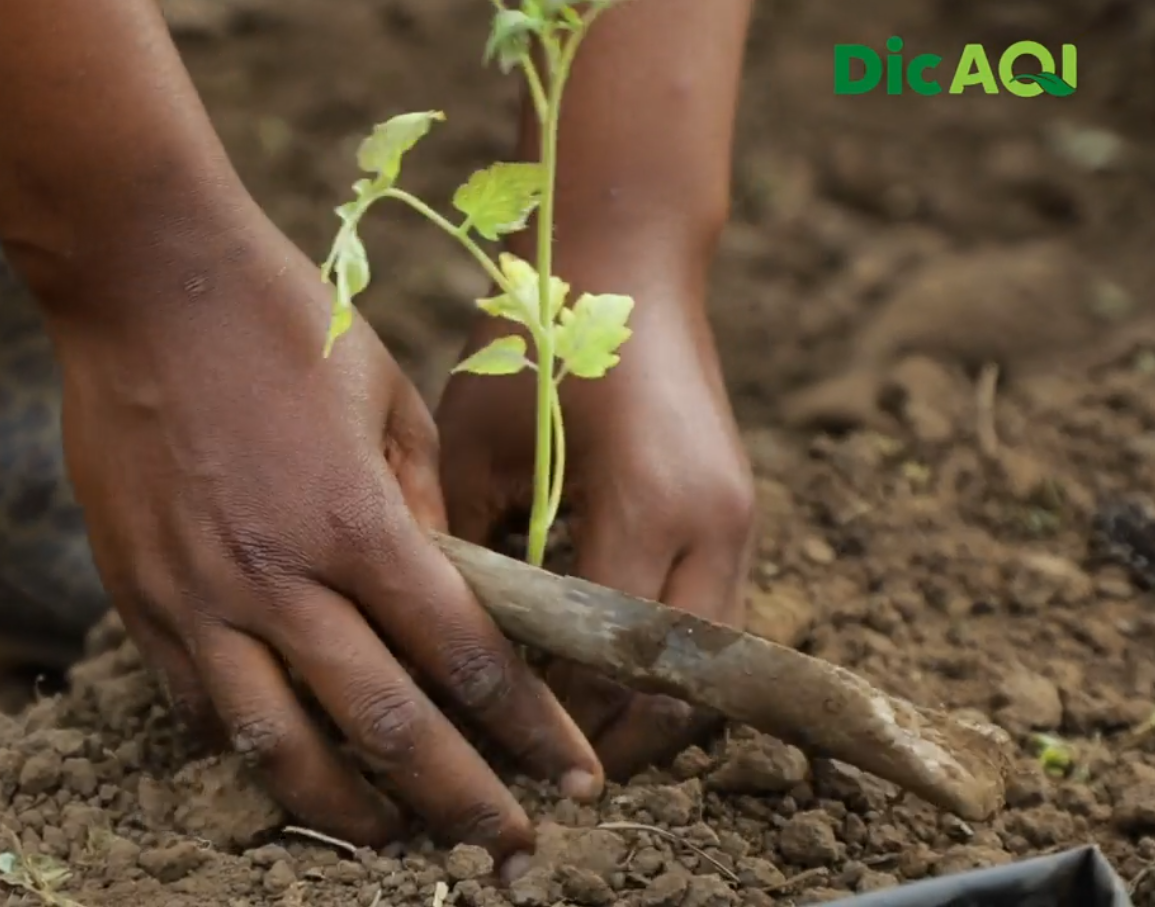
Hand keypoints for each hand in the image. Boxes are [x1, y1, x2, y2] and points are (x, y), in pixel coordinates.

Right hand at [44, 213, 602, 865]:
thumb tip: (449, 589)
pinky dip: (251, 748)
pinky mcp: (139, 597)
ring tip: (391, 838)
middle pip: (383, 726)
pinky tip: (288, 760)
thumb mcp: (390, 397)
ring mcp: (198, 596)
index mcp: (358, 522)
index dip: (529, 731)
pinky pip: (198, 706)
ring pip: (276, 746)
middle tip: (507, 849)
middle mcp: (278, 577)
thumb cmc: (283, 321)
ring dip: (345, 809)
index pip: (465, 657)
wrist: (143, 283)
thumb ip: (427, 505)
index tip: (572, 779)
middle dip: (458, 801)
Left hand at [436, 270, 754, 778]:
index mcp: (650, 507)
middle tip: (538, 766)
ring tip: (571, 734)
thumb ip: (471, 549)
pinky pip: (713, 622)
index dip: (555, 716)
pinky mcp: (739, 512)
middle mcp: (716, 526)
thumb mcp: (479, 443)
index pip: (607, 661)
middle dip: (611, 738)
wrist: (626, 255)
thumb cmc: (535, 338)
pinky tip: (600, 668)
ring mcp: (740, 520)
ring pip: (708, 665)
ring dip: (646, 706)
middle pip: (678, 686)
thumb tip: (449, 646)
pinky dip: (664, 661)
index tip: (495, 746)